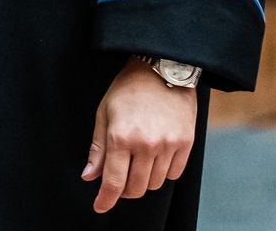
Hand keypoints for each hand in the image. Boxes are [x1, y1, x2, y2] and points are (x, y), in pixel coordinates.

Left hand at [82, 57, 197, 213]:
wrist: (162, 68)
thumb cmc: (127, 89)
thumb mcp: (104, 113)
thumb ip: (98, 148)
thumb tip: (89, 177)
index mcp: (121, 137)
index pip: (114, 182)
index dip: (106, 200)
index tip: (100, 207)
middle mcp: (146, 144)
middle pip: (136, 188)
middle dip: (124, 190)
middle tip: (119, 180)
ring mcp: (168, 145)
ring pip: (155, 184)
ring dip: (144, 180)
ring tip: (138, 163)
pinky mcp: (186, 143)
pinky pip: (174, 174)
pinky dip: (163, 172)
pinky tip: (156, 157)